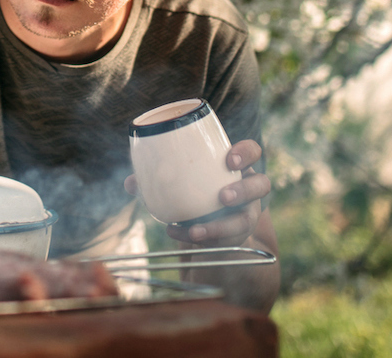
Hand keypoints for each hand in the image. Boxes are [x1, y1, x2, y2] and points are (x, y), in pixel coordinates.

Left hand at [124, 138, 270, 247]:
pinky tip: (178, 233)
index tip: (229, 159)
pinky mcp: (238, 235)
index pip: (253, 152)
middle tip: (222, 196)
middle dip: (243, 191)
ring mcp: (247, 213)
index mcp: (236, 165)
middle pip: (262, 185)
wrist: (207, 220)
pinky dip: (200, 237)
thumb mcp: (181, 180)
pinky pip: (225, 240)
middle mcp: (249, 188)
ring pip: (247, 219)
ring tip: (197, 230)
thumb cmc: (194, 189)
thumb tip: (130, 183)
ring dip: (222, 225)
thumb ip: (156, 178)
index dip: (246, 153)